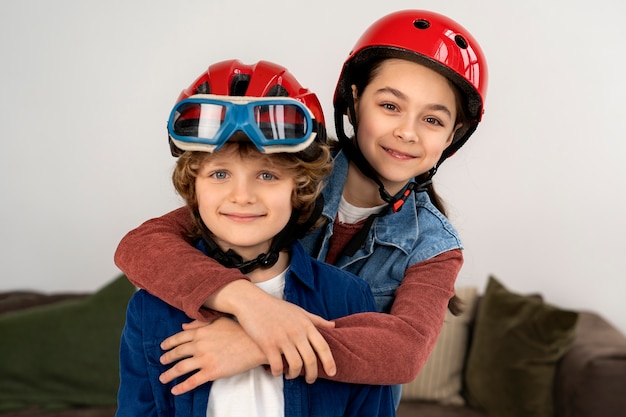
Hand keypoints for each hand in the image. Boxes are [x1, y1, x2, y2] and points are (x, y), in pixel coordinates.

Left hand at [159, 317, 263, 394]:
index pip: (179, 338)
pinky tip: (175, 391)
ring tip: (163, 378)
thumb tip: (184, 325)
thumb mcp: (219, 322)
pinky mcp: (211, 372)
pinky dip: (181, 387)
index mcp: (201, 331)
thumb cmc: (240, 331)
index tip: (162, 348)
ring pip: (180, 368)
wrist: (255, 344)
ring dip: (169, 374)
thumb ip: (200, 323)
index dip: (169, 343)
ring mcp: (204, 359)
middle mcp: (199, 345)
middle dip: (166, 359)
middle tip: (161, 362)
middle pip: (177, 353)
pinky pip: (192, 381)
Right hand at [207, 280, 335, 382]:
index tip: (332, 373)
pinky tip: (277, 372)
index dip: (329, 362)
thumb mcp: (299, 311)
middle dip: (312, 374)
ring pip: (295, 365)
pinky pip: (277, 366)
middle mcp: (296, 332)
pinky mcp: (267, 344)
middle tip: (310, 381)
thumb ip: (316, 320)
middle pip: (310, 359)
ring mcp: (282, 338)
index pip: (323, 346)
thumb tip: (333, 326)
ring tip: (291, 376)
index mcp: (306, 324)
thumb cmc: (276, 307)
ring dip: (295, 375)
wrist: (251, 302)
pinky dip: (278, 373)